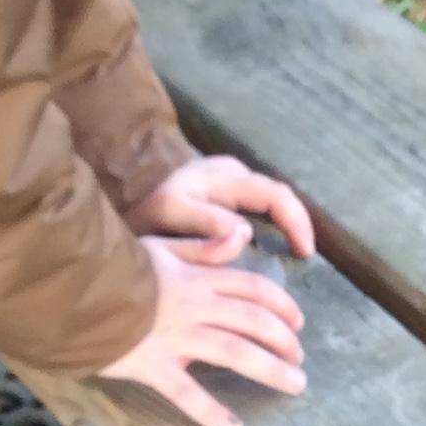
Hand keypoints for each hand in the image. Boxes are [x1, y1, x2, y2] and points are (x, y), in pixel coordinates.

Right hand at [101, 237, 305, 425]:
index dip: (282, 305)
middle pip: (254, 322)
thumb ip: (201, 247)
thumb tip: (240, 236)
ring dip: (270, 370)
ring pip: (235, 353)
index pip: (253, 288)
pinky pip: (187, 394)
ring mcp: (177, 338)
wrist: (72, 287)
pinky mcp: (153, 366)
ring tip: (294, 385)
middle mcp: (196, 307)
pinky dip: (211, 413)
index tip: (298, 322)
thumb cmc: (113, 265)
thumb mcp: (160, 245)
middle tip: (299, 359)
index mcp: (198, 278)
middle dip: (285, 341)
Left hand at [124, 154, 317, 267]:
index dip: (295, 222)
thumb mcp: (170, 216)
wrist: (121, 199)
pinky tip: (273, 244)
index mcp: (220, 178)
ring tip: (295, 251)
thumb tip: (244, 233)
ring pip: (268, 197)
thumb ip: (205, 224)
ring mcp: (227, 178)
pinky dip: (271, 221)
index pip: (273, 194)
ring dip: (285, 221)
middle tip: (304, 254)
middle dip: (296, 222)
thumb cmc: (146, 210)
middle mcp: (229, 172)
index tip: (304, 252)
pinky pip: (256, 202)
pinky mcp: (222, 189)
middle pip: (277, 194)